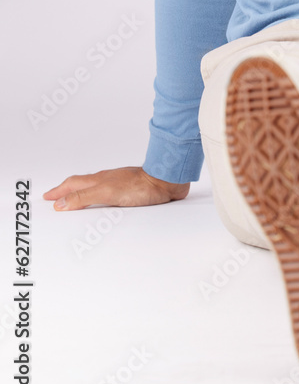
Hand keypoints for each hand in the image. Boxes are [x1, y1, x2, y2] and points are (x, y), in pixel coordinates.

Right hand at [43, 167, 189, 209]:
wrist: (166, 181)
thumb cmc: (141, 185)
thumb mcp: (106, 193)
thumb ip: (84, 197)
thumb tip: (61, 203)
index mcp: (99, 180)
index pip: (73, 185)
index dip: (59, 191)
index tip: (47, 197)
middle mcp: (108, 181)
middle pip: (83, 184)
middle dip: (67, 191)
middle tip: (56, 197)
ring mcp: (121, 184)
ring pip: (96, 188)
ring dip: (83, 193)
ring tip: (75, 199)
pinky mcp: (133, 191)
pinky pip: (111, 194)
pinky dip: (100, 197)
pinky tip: (105, 202)